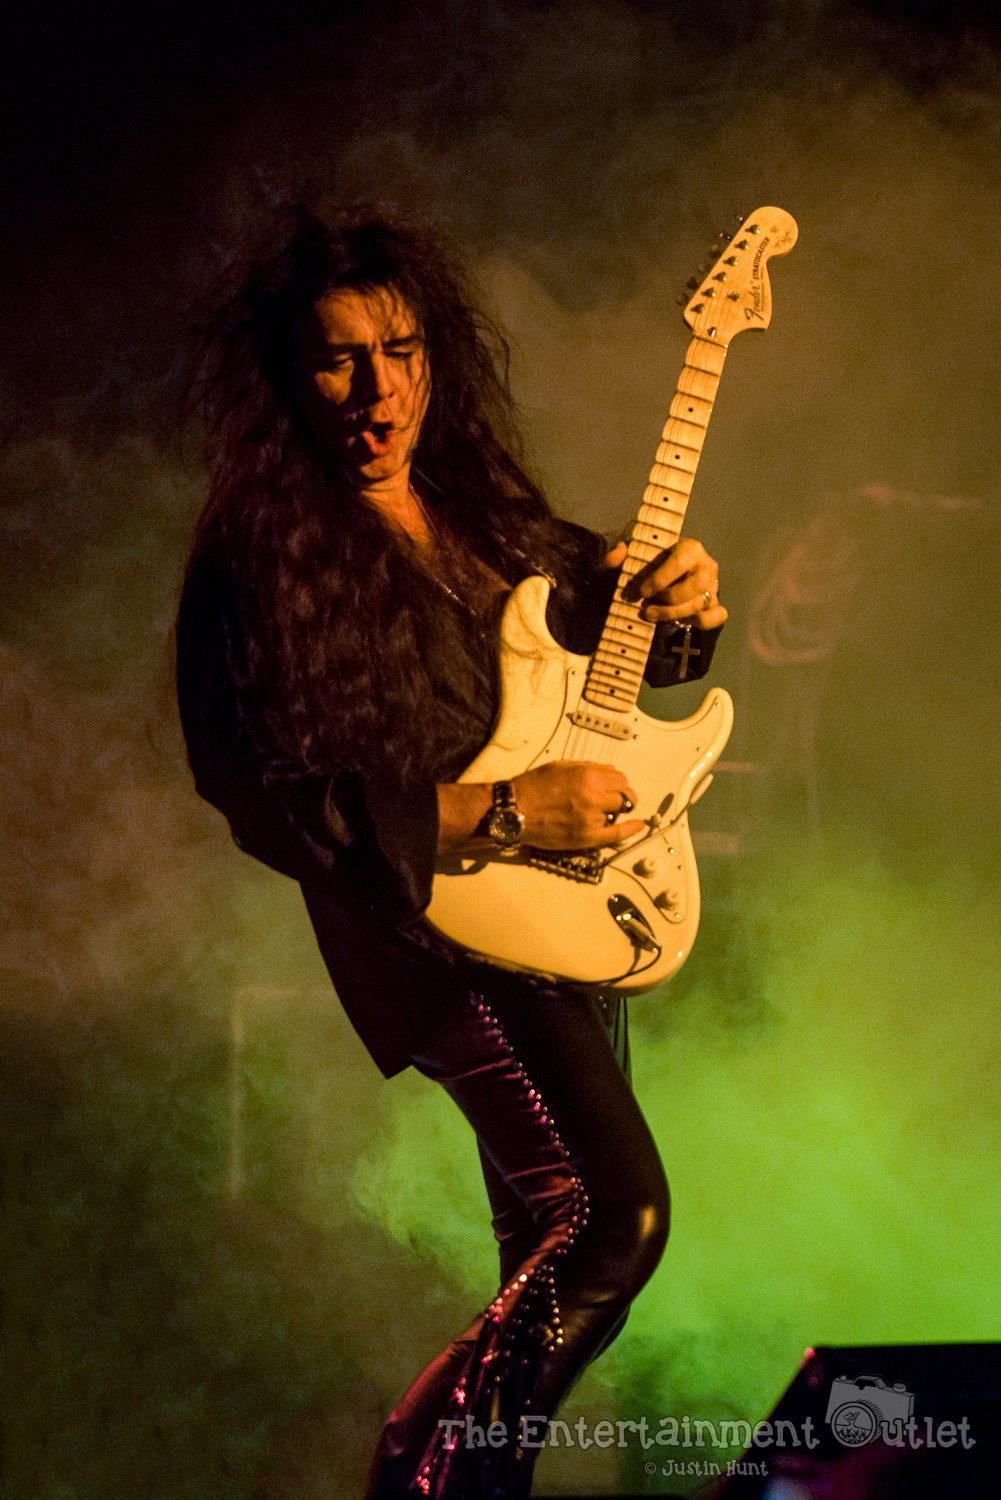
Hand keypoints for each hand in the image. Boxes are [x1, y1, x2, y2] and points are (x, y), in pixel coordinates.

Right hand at [511, 762, 643, 849]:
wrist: (513, 810)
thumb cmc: (532, 788)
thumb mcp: (561, 767)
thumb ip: (589, 768)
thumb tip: (610, 770)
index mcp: (587, 776)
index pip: (620, 778)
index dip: (619, 782)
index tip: (616, 786)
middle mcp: (592, 796)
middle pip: (625, 796)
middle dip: (622, 796)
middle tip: (616, 799)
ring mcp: (590, 818)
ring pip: (618, 813)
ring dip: (613, 812)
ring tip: (600, 811)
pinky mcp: (585, 837)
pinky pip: (617, 834)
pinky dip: (631, 830)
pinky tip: (639, 826)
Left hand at [604, 537, 726, 630]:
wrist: (667, 576)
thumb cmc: (651, 565)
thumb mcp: (633, 559)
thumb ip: (619, 556)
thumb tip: (617, 554)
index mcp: (690, 548)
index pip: (679, 563)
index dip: (660, 579)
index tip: (642, 591)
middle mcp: (706, 565)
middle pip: (693, 588)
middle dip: (668, 602)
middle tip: (647, 607)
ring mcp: (714, 585)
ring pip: (698, 605)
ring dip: (672, 614)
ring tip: (651, 614)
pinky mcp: (716, 603)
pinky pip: (718, 616)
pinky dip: (701, 622)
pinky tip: (680, 621)